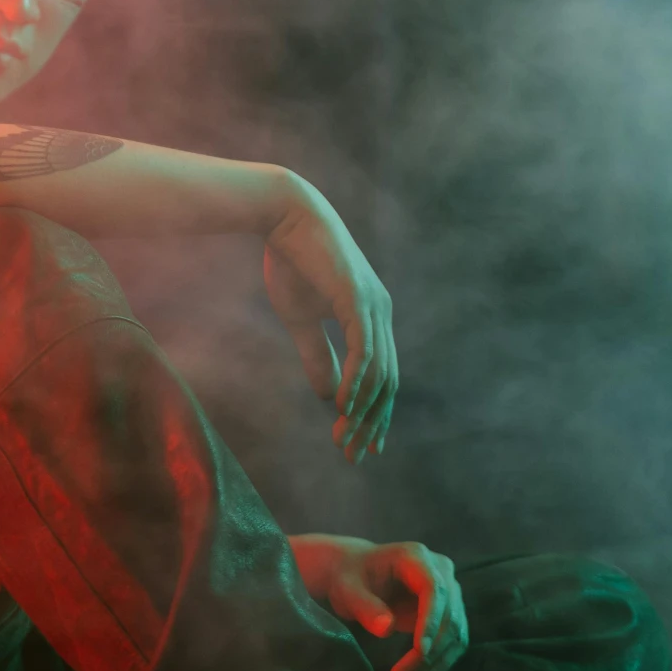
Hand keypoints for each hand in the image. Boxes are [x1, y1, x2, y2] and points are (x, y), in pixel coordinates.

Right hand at [264, 182, 397, 460]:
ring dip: (363, 410)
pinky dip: (358, 381)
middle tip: (352, 454)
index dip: (374, 414)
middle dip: (371, 422)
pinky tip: (346, 406)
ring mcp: (373, 305)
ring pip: (379, 372)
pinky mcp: (358, 298)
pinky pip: (365, 350)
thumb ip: (318, 356)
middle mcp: (381, 312)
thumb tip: (330, 395)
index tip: (360, 446)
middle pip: (388, 382)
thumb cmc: (291, 262)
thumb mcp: (302, 320)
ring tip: (344, 438)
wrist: (283, 216)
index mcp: (372, 317)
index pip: (383, 376)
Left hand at [287, 535, 467, 670]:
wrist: (356, 573)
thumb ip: (365, 606)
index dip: (430, 621)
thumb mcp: (347, 589)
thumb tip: (387, 628)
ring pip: (456, 633)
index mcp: (416, 557)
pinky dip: (438, 664)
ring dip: (436, 665)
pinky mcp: (449, 612)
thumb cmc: (350, 577)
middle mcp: (441, 570)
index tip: (420, 651)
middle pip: (449, 615)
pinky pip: (452, 642)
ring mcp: (449, 591)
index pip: (434, 589)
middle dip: (429, 653)